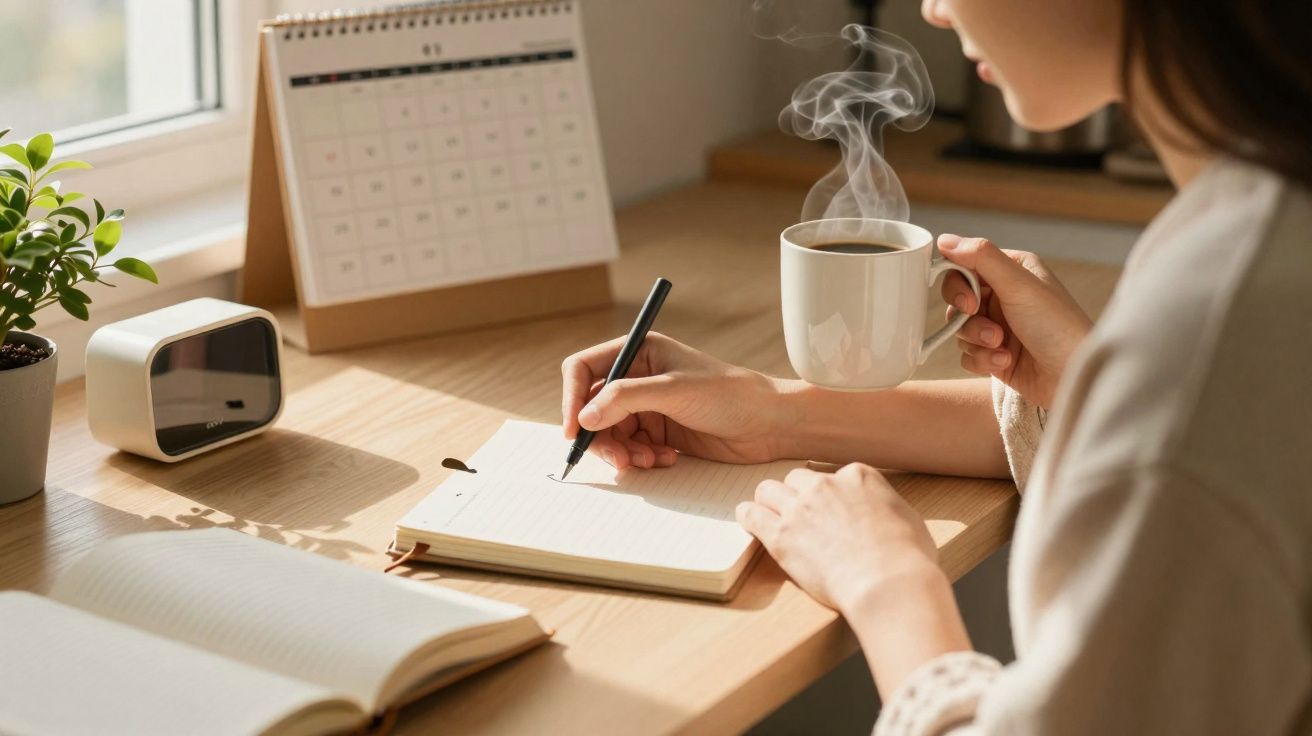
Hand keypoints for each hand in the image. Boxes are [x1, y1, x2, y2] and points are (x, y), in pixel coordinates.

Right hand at [561, 332, 791, 468]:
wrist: (769, 423)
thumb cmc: (729, 394)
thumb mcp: (674, 390)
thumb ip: (625, 399)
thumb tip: (584, 417)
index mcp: (638, 351)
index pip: (583, 370)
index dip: (571, 398)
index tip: (573, 430)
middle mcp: (637, 377)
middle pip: (592, 408)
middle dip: (600, 436)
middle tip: (618, 460)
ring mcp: (648, 406)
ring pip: (610, 434)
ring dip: (623, 452)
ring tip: (648, 460)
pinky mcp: (659, 432)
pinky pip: (631, 449)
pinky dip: (641, 458)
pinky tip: (666, 459)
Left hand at [736, 463, 939, 610]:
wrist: (889, 583)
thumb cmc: (908, 559)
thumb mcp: (907, 518)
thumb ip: (885, 507)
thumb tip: (880, 514)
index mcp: (859, 476)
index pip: (834, 476)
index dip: (830, 495)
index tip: (830, 509)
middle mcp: (825, 485)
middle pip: (797, 479)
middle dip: (797, 495)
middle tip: (799, 515)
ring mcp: (800, 508)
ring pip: (769, 490)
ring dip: (769, 502)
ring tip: (769, 515)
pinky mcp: (781, 536)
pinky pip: (751, 514)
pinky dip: (749, 516)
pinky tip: (750, 521)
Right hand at [938, 234, 1092, 409]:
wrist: (1072, 377)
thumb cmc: (1058, 327)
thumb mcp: (1020, 285)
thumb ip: (981, 257)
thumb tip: (944, 239)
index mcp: (1012, 270)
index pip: (966, 266)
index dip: (959, 285)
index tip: (968, 302)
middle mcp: (1004, 295)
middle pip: (957, 299)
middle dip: (967, 317)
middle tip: (986, 326)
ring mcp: (998, 325)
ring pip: (959, 329)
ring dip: (977, 340)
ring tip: (1002, 346)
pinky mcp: (993, 354)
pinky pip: (966, 354)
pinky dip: (982, 360)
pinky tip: (1006, 361)